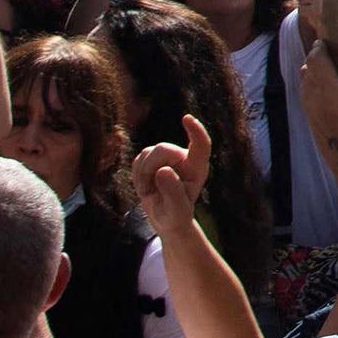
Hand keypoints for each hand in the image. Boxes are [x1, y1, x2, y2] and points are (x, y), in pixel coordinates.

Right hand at [134, 113, 213, 232]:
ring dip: (143, 174)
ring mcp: (168, 156)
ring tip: (150, 191)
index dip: (195, 131)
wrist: (166, 218)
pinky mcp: (153, 157)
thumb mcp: (177, 211)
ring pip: (148, 152)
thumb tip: (163, 170)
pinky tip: (146, 185)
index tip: (187, 119)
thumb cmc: (176, 215)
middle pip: (163, 149)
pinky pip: (138, 158)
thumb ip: (173, 192)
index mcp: (197, 169)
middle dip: (150, 168)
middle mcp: (184, 158)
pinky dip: (137, 174)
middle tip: (147, 191)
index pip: (201, 146)